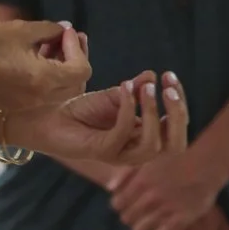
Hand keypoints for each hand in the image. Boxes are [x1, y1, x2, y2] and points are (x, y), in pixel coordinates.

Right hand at [0, 12, 89, 124]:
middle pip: (74, 85)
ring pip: (59, 92)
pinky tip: (34, 58)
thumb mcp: (19, 30)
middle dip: (74, 60)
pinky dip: (47, 78)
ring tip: (48, 46)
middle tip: (62, 38)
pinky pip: (42, 95)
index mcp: (42, 80)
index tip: (63, 30)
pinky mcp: (13, 104)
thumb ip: (48, 30)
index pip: (80, 70)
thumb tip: (63, 29)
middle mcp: (38, 99)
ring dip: (61, 70)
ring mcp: (25, 105)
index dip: (77, 48)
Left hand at [27, 70, 181, 181]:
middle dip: (177, 116)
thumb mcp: (114, 95)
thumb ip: (136, 88)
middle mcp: (137, 149)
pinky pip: (122, 135)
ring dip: (153, 113)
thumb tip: (153, 75)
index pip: (177, 128)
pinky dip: (128, 110)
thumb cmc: (82, 109)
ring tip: (146, 88)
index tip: (169, 76)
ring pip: (152, 145)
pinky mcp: (101, 151)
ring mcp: (120, 154)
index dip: (179, 104)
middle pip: (175, 146)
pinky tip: (124, 88)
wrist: (49, 116)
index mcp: (145, 137)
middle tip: (168, 89)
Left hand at [107, 131, 227, 229]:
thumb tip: (109, 189)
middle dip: (132, 218)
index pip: (117, 205)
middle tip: (141, 215)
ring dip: (143, 229)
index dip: (122, 206)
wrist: (206, 165)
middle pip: (126, 219)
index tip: (130, 205)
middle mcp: (151, 197)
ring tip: (151, 224)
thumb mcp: (148, 162)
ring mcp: (166, 209)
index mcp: (140, 182)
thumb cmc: (176, 161)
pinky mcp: (181, 219)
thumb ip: (126, 174)